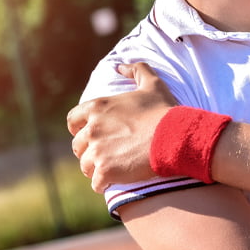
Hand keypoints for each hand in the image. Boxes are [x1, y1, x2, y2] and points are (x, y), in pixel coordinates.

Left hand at [67, 62, 177, 191]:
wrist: (176, 136)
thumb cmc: (165, 110)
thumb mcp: (152, 84)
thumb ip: (135, 70)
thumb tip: (119, 66)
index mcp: (98, 107)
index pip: (72, 120)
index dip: (80, 128)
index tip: (93, 134)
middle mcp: (93, 129)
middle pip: (78, 145)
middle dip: (89, 150)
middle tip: (106, 154)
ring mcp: (97, 151)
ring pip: (86, 165)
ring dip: (96, 168)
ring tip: (113, 169)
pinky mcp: (105, 171)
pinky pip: (96, 183)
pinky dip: (104, 184)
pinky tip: (117, 181)